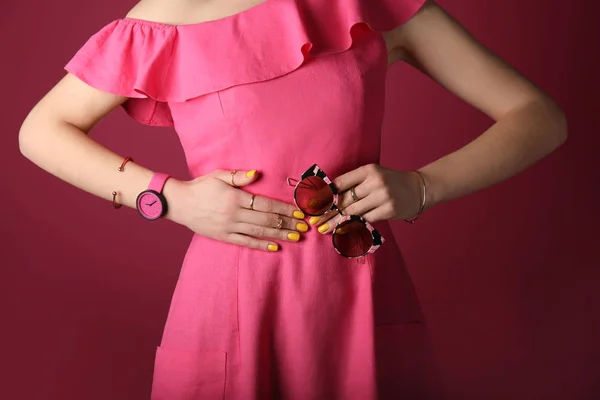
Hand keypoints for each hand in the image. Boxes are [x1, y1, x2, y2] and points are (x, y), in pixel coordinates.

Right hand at [163, 169, 307, 250]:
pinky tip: (275, 247)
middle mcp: (234, 214)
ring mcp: (229, 227)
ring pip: (259, 232)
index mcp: (235, 198)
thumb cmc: (200, 187)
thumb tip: (257, 174)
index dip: (284, 208)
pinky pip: (246, 242)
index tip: (299, 211)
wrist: (179, 203)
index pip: (266, 204)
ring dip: (280, 235)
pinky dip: (261, 245)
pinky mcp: (224, 237)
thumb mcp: (218, 176)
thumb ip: (239, 176)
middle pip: (267, 219)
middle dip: (288, 223)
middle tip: (305, 226)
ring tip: (296, 237)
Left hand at [312, 164, 422, 233]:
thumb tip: (328, 198)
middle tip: (314, 221)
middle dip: (327, 212)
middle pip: (344, 199)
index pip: (340, 183)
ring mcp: (382, 196)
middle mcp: (375, 182)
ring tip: (324, 229)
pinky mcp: (389, 210)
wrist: (419, 189)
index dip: (324, 195)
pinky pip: (365, 220)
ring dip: (336, 222)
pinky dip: (352, 226)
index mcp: (368, 170)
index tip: (312, 205)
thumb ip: (355, 184)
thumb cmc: (391, 182)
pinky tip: (342, 231)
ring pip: (353, 211)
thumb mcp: (373, 176)